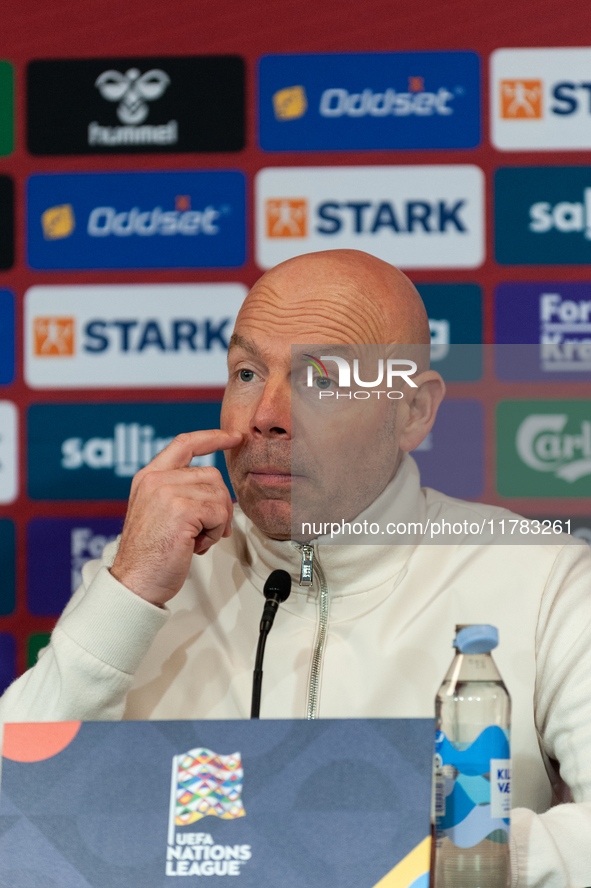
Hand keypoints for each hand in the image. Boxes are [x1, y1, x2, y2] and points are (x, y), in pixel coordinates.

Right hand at [110, 429, 241, 606]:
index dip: (212, 438)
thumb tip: (218, 492)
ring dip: (216, 522)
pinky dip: (215, 532)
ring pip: (219, 494)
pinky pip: (219, 513)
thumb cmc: (149, 557)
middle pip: (212, 475)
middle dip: (218, 505)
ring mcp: (167, 492)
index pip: (185, 444)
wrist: (135, 584)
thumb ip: (180, 494)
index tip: (233, 436)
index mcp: (148, 477)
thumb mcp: (159, 514)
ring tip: (195, 539)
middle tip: (205, 531)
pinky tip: (195, 545)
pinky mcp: (181, 509)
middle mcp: (155, 480)